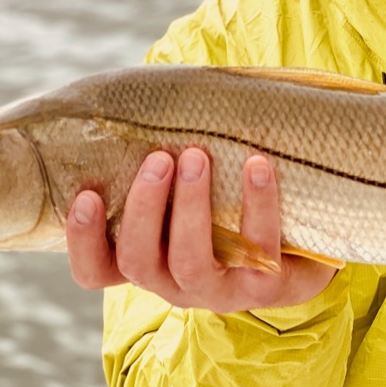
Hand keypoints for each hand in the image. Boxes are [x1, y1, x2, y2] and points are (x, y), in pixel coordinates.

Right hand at [65, 148, 337, 312]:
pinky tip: (258, 165)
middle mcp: (173, 283)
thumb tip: (143, 96)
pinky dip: (257, 203)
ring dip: (190, 205)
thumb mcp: (189, 195)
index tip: (87, 194)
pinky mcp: (262, 288)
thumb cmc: (230, 212)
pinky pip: (255, 248)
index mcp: (148, 260)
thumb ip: (164, 166)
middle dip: (143, 206)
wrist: (302, 256)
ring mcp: (217, 290)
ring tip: (197, 156)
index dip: (83, 240)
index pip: (95, 270)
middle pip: (137, 259)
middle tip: (159, 158)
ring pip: (189, 260)